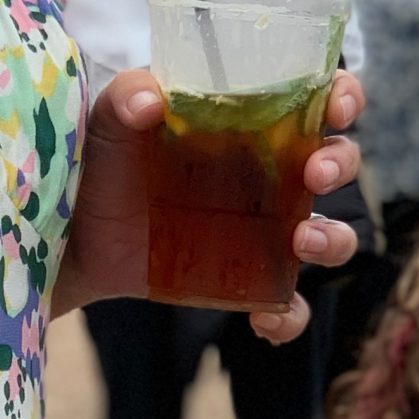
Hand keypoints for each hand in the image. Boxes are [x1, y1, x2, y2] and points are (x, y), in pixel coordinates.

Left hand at [58, 69, 365, 338]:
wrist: (74, 240)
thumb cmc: (101, 167)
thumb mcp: (108, 125)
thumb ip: (125, 99)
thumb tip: (150, 100)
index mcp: (252, 123)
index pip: (317, 100)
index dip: (343, 96)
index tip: (338, 107)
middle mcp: (271, 175)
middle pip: (336, 161)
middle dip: (341, 164)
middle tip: (314, 174)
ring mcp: (264, 232)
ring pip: (330, 235)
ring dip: (334, 239)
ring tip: (302, 242)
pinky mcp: (247, 283)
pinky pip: (288, 306)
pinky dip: (288, 317)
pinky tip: (264, 321)